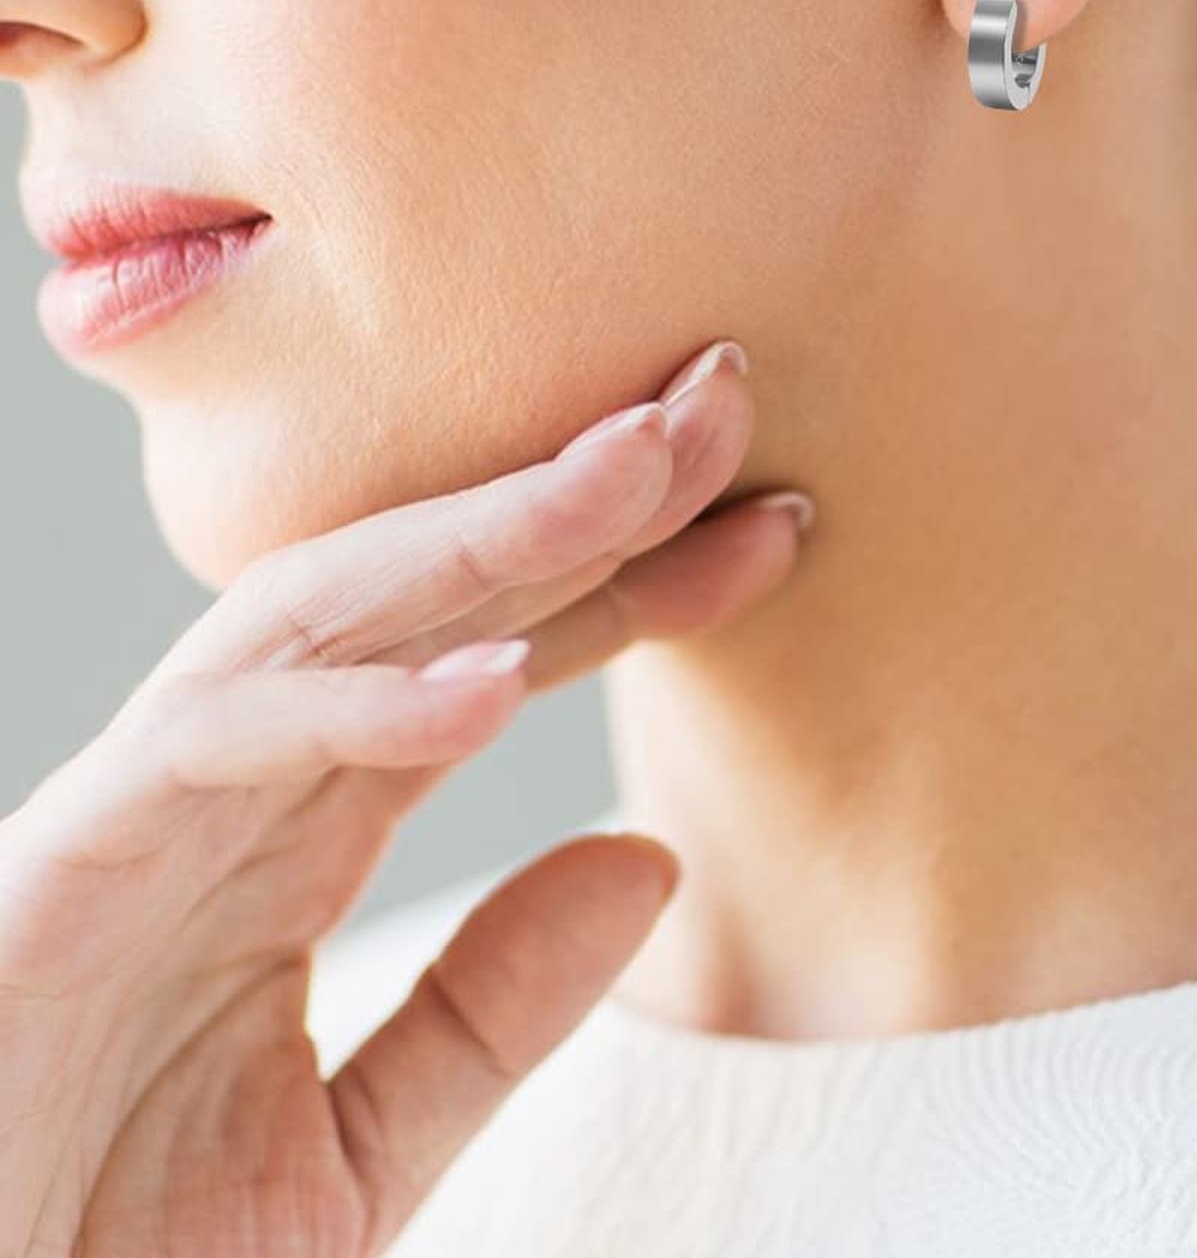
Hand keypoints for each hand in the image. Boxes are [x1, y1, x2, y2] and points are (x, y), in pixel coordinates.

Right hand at [0, 337, 809, 1256]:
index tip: (775, 531)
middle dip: (581, 489)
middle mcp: (240, 782)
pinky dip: (357, 703)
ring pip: (328, 608)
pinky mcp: (68, 867)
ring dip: (489, 528)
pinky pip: (219, 741)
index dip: (638, 583)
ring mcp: (151, 808)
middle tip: (721, 403)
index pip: (498, 654)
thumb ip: (495, 1004)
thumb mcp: (361, 1143)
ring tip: (638, 470)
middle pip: (431, 591)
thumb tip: (652, 855)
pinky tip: (497, 683)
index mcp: (310, 827)